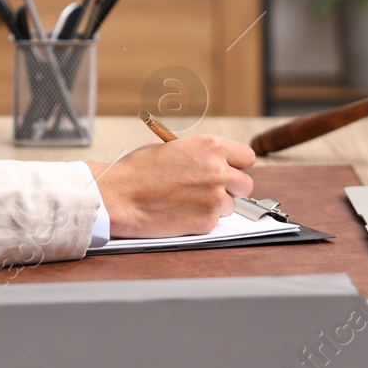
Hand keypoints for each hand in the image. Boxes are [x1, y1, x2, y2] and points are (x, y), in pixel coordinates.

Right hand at [86, 135, 255, 238]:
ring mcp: (215, 197)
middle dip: (231, 188)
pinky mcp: (207, 221)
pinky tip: (181, 212)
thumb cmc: (138, 170)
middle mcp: (218, 170)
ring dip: (216, 205)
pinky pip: (215, 221)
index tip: (230, 170)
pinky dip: (201, 219)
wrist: (121, 196)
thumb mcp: (170, 148)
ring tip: (188, 201)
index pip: (247, 157)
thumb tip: (210, 161)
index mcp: (210, 147)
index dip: (237, 166)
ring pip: (231, 205)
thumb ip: (197, 154)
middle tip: (211, 190)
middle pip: (245, 184)